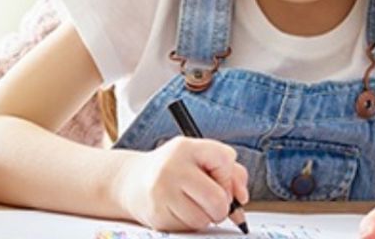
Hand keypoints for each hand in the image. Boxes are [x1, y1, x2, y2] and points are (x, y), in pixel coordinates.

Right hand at [113, 137, 249, 231]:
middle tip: (213, 202)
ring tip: (192, 204)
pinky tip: (179, 210)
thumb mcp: (199, 158)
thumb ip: (230, 172)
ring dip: (206, 217)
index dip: (229, 176)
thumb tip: (242, 199)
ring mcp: (162, 192)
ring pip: (205, 218)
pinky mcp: (157, 215)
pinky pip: (190, 228)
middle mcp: (172, 167)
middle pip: (217, 198)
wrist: (132, 181)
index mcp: (186, 147)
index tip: (220, 180)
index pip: (225, 160)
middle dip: (222, 206)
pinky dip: (191, 223)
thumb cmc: (175, 169)